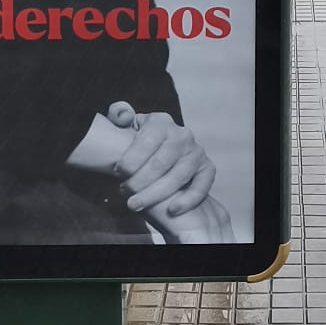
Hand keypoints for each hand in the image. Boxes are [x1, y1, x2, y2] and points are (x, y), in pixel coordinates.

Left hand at [105, 103, 230, 241]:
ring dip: (156, 193)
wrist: (160, 155)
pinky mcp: (207, 169)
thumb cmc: (139, 145)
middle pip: (162, 161)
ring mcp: (196, 152)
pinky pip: (202, 185)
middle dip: (140, 180)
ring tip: (136, 204)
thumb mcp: (127, 127)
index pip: (148, 140)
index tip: (118, 173)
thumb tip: (122, 115)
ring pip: (179, 175)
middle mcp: (182, 135)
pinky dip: (189, 199)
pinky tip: (172, 210)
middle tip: (124, 192)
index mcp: (161, 122)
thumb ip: (120, 115)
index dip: (132, 158)